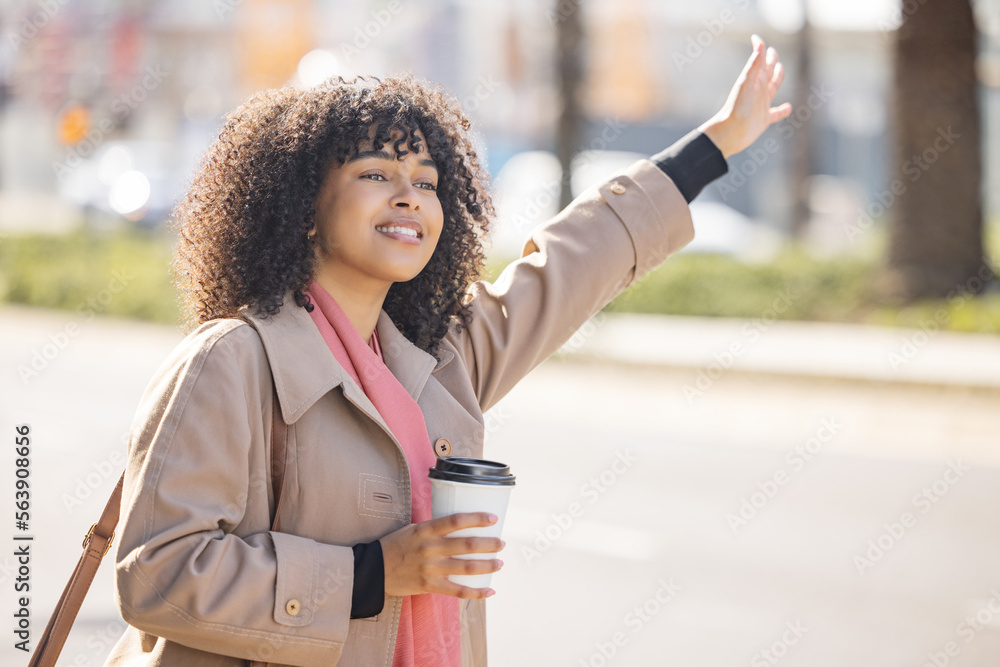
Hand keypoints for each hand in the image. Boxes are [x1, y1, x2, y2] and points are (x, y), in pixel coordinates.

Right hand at [379, 512, 504, 597]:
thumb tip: (458, 524)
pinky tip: (489, 591)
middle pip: (466, 544)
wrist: (372, 571)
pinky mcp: (428, 586)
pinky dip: (475, 592)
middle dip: (489, 544)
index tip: (493, 518)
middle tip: (502, 543)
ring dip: (487, 566)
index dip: (477, 518)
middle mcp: (430, 548)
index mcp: (425, 530)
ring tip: (500, 563)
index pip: (456, 521)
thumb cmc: (394, 546)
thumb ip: (433, 528)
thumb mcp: (412, 529)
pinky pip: (456, 590)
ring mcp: (430, 568)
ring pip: (465, 567)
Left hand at [698, 34, 792, 158]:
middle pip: (768, 72)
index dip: (760, 49)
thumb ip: (754, 64)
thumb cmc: (737, 108)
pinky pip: (776, 113)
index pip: (761, 61)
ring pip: (773, 88)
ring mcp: (761, 105)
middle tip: (773, 52)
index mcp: (754, 80)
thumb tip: (760, 43)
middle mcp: (758, 91)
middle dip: (771, 61)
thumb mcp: (747, 83)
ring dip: (777, 79)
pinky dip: (783, 110)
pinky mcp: (764, 119)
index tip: (756, 38)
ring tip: (780, 70)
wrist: (730, 133)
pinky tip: (788, 108)